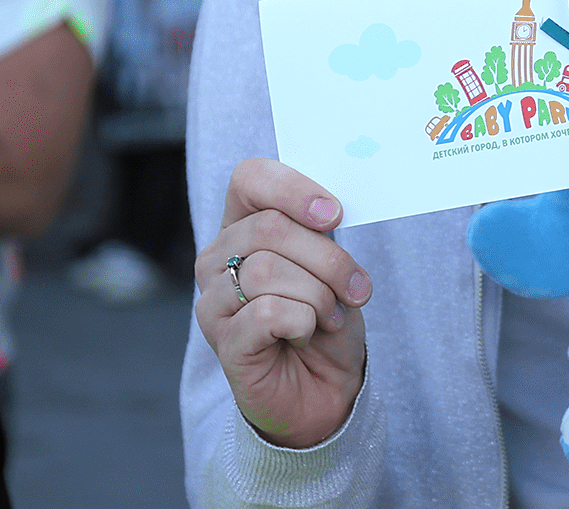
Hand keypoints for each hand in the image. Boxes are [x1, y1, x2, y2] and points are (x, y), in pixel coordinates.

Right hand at [196, 159, 371, 449]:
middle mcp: (216, 259)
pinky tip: (306, 334)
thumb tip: (330, 205)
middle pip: (269, 228)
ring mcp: (213, 302)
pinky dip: (303, 322)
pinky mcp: (223, 343)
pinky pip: (266, 313)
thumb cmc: (326, 319)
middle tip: (355, 287)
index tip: (334, 214)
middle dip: (327, 258)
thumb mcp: (331, 265)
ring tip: (330, 316)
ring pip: (268, 270)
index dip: (292, 189)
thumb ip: (321, 231)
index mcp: (241, 226)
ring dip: (318, 294)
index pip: (249, 179)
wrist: (326, 389)